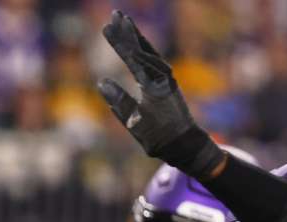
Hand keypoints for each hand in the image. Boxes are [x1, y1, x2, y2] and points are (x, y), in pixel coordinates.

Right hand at [97, 10, 223, 177]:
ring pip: (148, 51)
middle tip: (115, 14)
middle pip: (142, 48)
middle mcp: (162, 76)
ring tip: (124, 21)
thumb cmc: (158, 136)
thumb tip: (102, 82)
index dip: (119, 42)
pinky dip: (143, 48)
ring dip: (135, 36)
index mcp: (153, 85)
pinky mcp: (166, 81)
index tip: (108, 27)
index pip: (133, 58)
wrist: (184, 142)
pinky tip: (136, 42)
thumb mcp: (135, 123)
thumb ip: (119, 102)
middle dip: (128, 31)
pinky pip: (152, 59)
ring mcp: (166, 77)